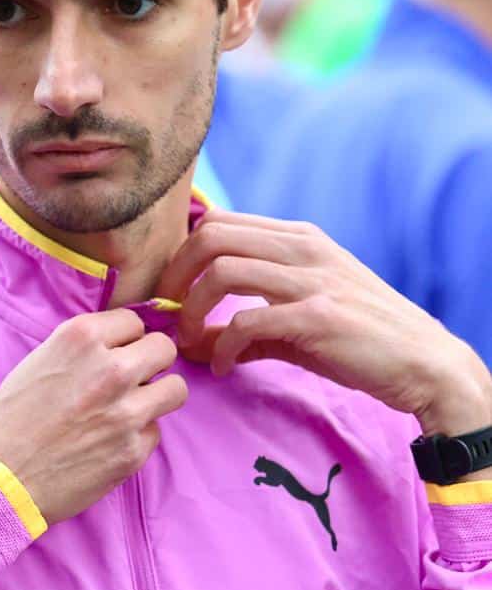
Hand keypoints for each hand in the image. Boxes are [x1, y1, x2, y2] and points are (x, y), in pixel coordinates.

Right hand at [0, 309, 186, 525]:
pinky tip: (108, 444)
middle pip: (164, 348)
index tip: (114, 354)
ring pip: (175, 389)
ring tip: (129, 410)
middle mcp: (111, 369)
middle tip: (131, 380)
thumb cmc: (5, 422)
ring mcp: (127, 411)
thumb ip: (81, 351)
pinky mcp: (134, 450)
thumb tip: (115, 350)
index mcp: (81, 338)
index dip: (123, 339)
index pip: (134, 321)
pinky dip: (138, 437)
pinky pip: (156, 431)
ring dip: (155, 397)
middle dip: (150, 362)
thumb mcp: (38, 362)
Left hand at [158, 209, 491, 434]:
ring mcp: (313, 279)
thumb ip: (248, 324)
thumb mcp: (301, 317)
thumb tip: (194, 342)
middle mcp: (304, 248)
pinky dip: (222, 347)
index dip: (181, 255)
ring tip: (189, 340)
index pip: (219, 222)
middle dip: (175, 275)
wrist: (422, 361)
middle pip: (211, 235)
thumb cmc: (359, 339)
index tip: (170, 292)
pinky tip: (225, 367)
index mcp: (299, 238)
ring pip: (222, 271)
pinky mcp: (319, 316)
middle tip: (167, 312)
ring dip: (192, 310)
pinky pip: (247, 322)